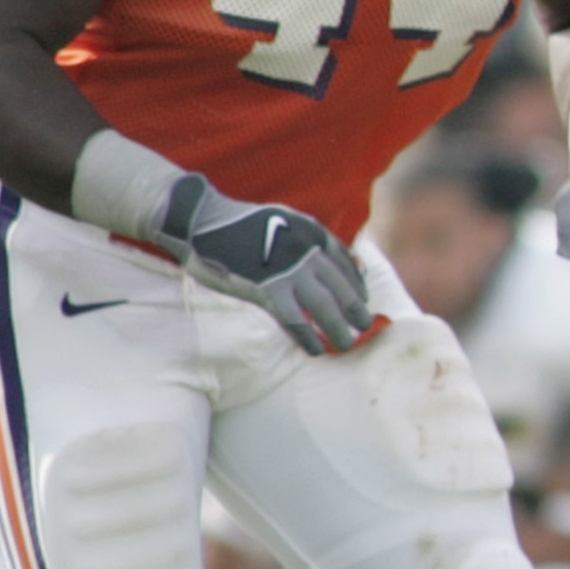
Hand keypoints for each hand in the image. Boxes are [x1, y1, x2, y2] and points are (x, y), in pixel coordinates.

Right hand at [156, 177, 370, 353]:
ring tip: (346, 344)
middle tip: (365, 327)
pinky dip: (307, 336)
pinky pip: (296, 320)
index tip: (362, 300)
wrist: (204, 221)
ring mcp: (289, 271)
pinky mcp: (267, 290)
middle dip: (356, 310)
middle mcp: (307, 251)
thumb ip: (310, 239)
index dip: (356, 285)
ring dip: (338, 328)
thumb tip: (335, 261)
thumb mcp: (286, 221)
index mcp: (312, 232)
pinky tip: (314, 348)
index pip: (345, 263)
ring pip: (324, 307)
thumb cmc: (240, 223)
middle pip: (342, 287)